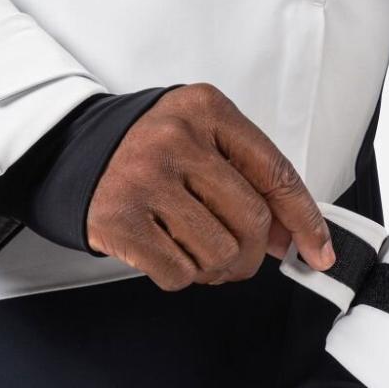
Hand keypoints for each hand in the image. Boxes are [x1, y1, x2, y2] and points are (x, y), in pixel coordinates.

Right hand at [87, 83, 334, 290]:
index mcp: (206, 111)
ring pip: (219, 253)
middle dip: (251, 254)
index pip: (274, 173)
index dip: (304, 220)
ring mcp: (144, 180)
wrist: (69, 153)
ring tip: (195, 253)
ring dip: (215, 269)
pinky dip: (181, 276)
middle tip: (237, 259)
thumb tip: (290, 238)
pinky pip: (179, 273)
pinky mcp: (120, 220)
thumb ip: (248, 180)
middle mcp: (175, 140)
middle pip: (251, 221)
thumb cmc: (146, 152)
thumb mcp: (200, 142)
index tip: (320, 253)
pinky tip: (166, 254)